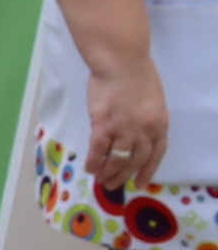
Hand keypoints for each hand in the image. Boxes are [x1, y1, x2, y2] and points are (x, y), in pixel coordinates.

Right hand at [88, 64, 171, 188]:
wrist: (122, 64)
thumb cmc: (138, 76)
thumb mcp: (154, 102)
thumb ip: (147, 120)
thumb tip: (134, 135)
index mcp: (160, 125)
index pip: (156, 155)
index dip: (147, 171)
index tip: (139, 183)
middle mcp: (144, 131)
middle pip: (135, 161)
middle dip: (123, 176)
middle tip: (114, 185)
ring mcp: (124, 130)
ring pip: (116, 160)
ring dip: (108, 172)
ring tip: (100, 179)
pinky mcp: (103, 126)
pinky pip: (98, 150)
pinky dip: (93, 162)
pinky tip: (89, 167)